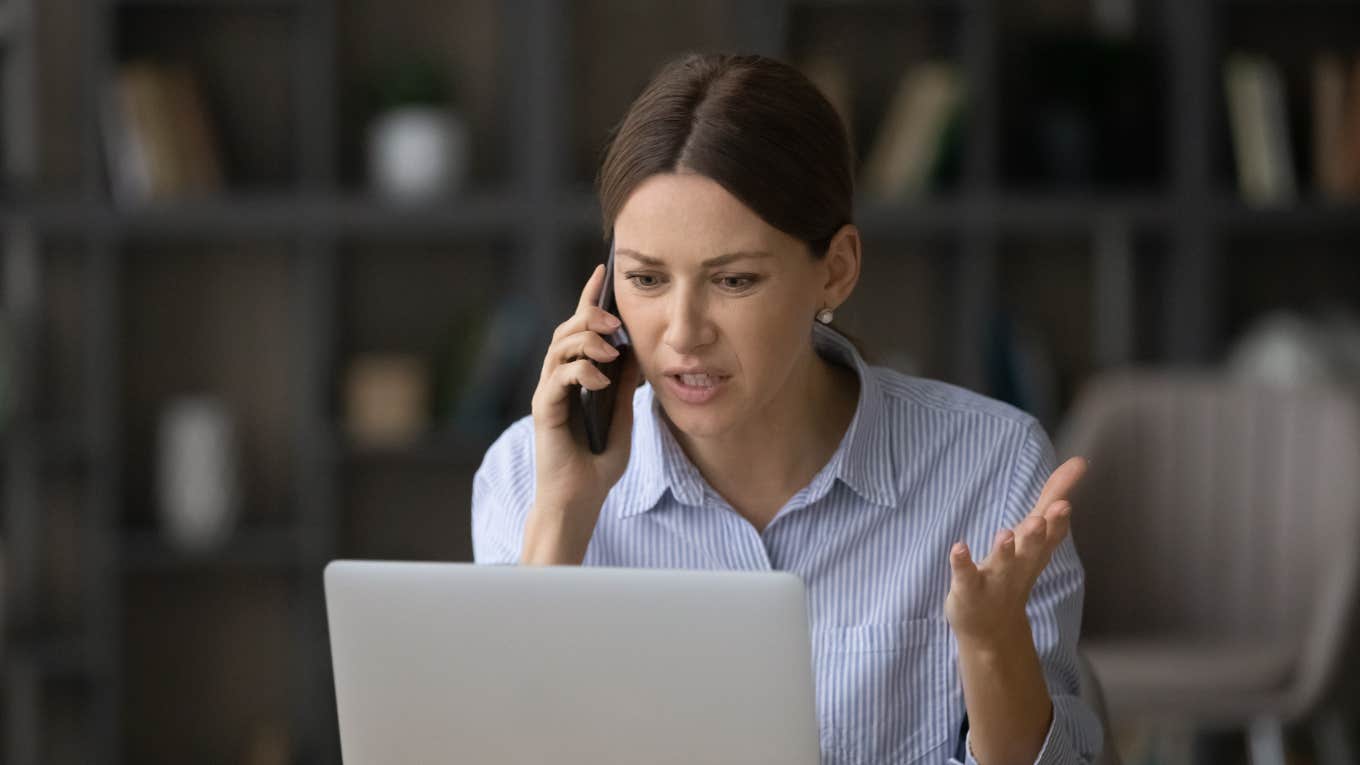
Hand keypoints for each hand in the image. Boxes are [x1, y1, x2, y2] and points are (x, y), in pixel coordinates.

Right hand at [530, 263, 641, 516]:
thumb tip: (634, 351)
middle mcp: (559, 380)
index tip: (604, 270)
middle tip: (614, 320)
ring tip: (609, 349)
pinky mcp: (544, 411)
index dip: (590, 298)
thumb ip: (624, 385)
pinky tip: (599, 381)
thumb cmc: (599, 462)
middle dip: (590, 317)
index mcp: (578, 377)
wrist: (581, 499)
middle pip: (567, 331)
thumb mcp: (622, 416)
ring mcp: (549, 394)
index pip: (581, 329)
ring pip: (559, 348)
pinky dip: (579, 372)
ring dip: (586, 342)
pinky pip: (557, 379)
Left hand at [944, 456, 1086, 644]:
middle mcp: (1019, 564)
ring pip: (1001, 563)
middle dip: (1038, 535)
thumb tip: (1079, 461)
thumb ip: (1054, 495)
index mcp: (1036, 550)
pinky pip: (965, 575)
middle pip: (1032, 548)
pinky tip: (958, 547)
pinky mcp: (969, 589)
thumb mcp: (1037, 533)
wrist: (993, 629)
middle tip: (1042, 520)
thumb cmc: (1016, 570)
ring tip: (1004, 533)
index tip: (1065, 502)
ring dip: (1004, 549)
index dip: (1058, 519)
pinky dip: (962, 561)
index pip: (1052, 532)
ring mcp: (994, 578)